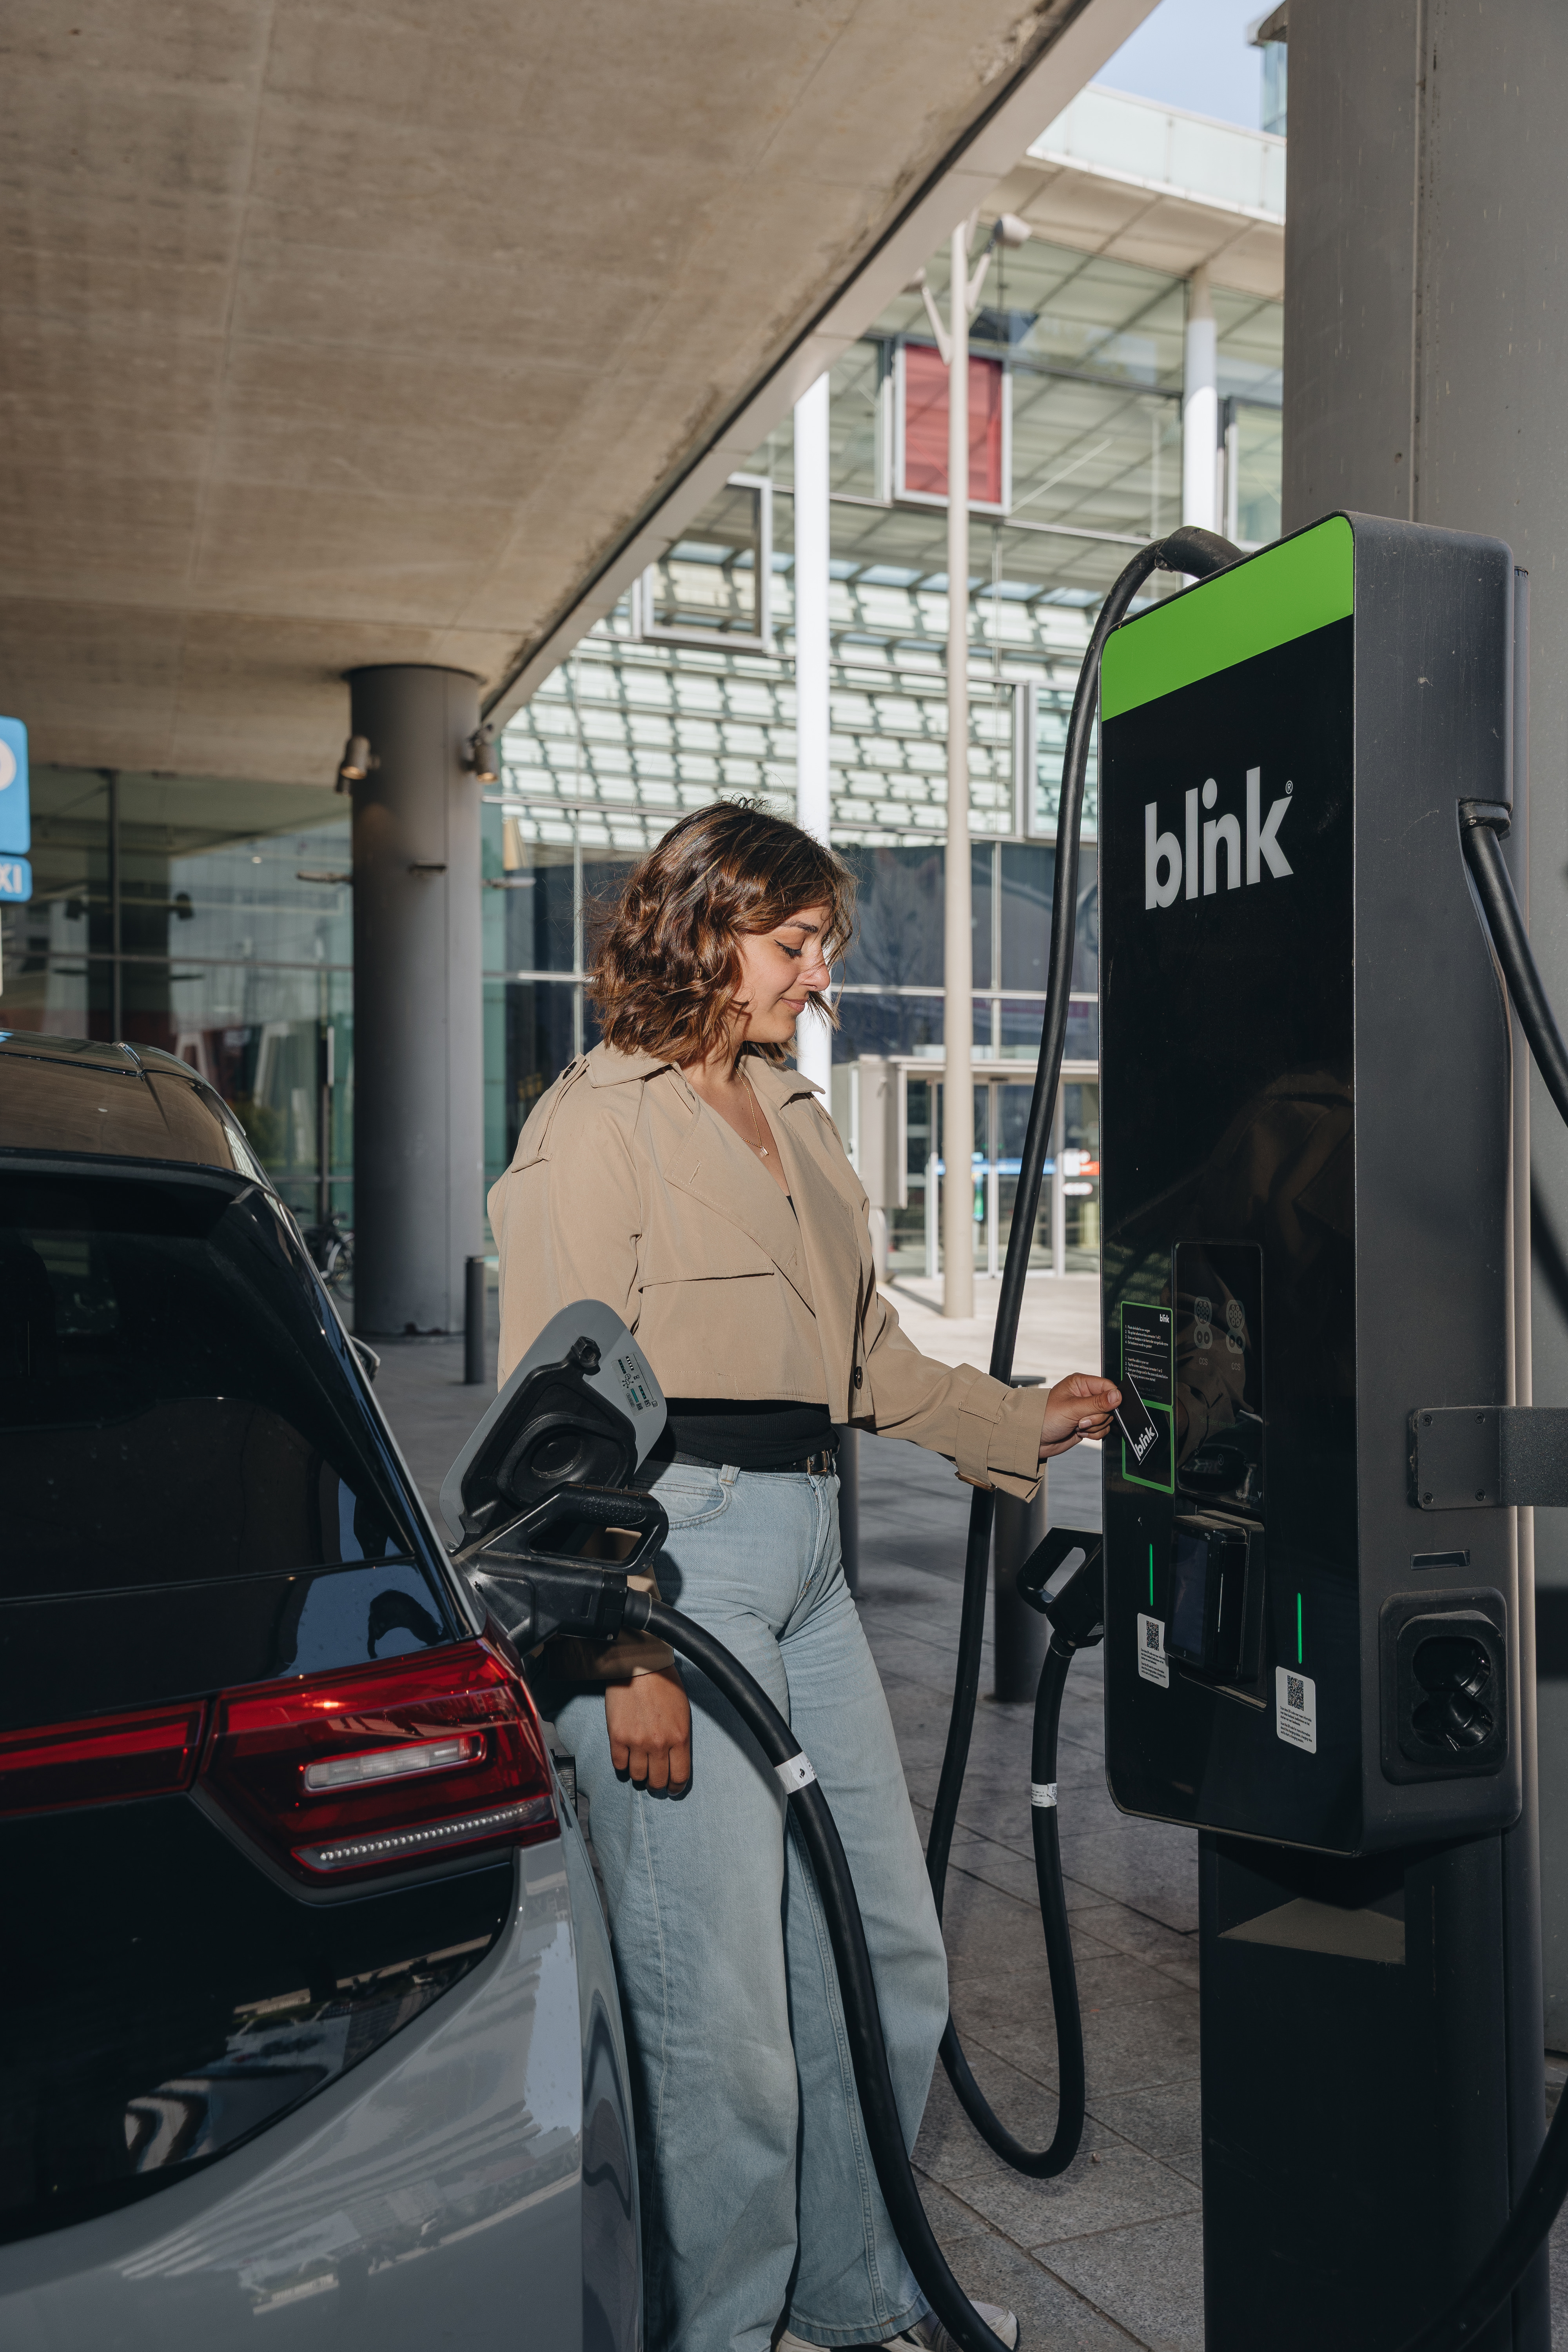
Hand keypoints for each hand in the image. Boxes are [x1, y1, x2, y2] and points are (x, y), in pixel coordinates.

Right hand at [604, 1667, 692, 1793]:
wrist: (640, 1666)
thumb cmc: (665, 1685)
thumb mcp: (683, 1713)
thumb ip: (680, 1738)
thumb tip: (675, 1759)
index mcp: (680, 1738)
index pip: (679, 1777)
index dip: (676, 1788)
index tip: (672, 1789)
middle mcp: (659, 1744)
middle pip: (658, 1781)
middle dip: (657, 1784)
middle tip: (654, 1780)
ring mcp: (637, 1742)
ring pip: (637, 1776)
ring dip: (639, 1775)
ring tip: (639, 1768)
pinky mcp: (618, 1737)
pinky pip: (619, 1765)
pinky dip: (622, 1766)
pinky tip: (625, 1759)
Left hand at [1039, 1372, 1120, 1460]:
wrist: (1035, 1439)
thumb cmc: (1044, 1417)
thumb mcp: (1072, 1408)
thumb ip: (1097, 1402)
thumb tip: (1117, 1396)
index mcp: (1080, 1384)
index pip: (1107, 1386)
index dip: (1111, 1398)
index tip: (1108, 1408)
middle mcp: (1085, 1396)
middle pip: (1109, 1405)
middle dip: (1097, 1416)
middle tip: (1081, 1420)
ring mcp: (1086, 1411)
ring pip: (1107, 1419)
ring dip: (1094, 1426)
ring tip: (1077, 1425)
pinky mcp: (1087, 1425)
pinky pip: (1102, 1429)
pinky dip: (1094, 1433)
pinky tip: (1080, 1432)